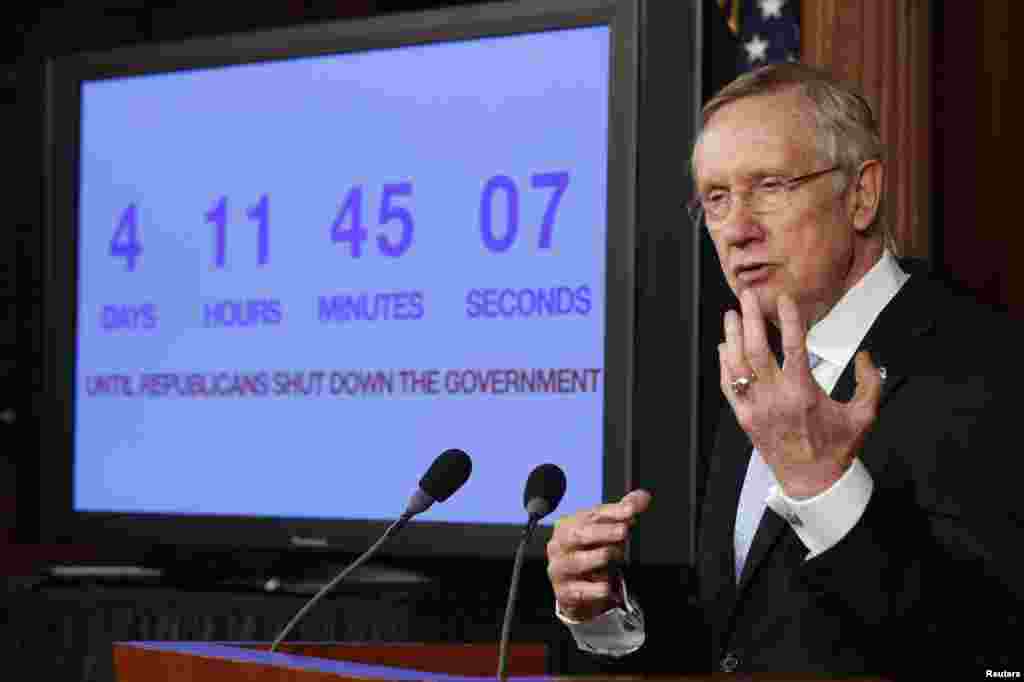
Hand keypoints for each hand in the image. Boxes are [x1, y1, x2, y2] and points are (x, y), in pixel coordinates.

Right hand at [546, 489, 651, 621]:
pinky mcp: (563, 592)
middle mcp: (559, 545)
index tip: (631, 510)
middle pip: (579, 535)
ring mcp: (559, 568)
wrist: (574, 590)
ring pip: (576, 561)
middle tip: (623, 530)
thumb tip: (644, 496)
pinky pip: (580, 590)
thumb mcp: (605, 532)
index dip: (612, 512)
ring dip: (598, 558)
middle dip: (602, 532)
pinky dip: (595, 588)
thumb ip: (624, 512)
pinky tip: (607, 586)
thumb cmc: (590, 553)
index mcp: (569, 525)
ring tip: (614, 556)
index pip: (591, 514)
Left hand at [720, 289, 882, 498]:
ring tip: (731, 313)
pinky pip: (728, 386)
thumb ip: (870, 383)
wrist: (812, 482)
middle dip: (750, 319)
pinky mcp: (744, 418)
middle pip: (757, 350)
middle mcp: (776, 398)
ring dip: (732, 337)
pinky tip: (724, 347)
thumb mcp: (864, 416)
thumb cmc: (836, 449)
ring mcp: (756, 408)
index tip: (784, 299)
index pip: (793, 347)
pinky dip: (724, 365)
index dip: (788, 320)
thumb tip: (867, 357)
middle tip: (747, 296)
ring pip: (738, 365)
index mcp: (804, 394)